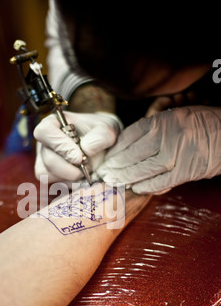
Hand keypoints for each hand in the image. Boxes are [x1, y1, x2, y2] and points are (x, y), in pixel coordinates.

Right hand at [34, 111, 122, 182]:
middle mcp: (45, 142)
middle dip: (69, 169)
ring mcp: (44, 160)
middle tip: (87, 168)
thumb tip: (87, 149)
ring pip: (48, 174)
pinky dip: (68, 185)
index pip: (45, 132)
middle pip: (48, 159)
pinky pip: (52, 185)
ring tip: (85, 171)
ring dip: (70, 177)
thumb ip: (101, 136)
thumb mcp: (107, 130)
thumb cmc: (101, 135)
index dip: (60, 145)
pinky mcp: (48, 176)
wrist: (104, 149)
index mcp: (54, 123)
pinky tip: (80, 179)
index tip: (79, 158)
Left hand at [96, 106, 220, 193]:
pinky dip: (146, 187)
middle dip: (114, 167)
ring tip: (114, 183)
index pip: (129, 137)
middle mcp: (166, 137)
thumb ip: (153, 129)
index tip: (106, 159)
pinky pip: (160, 182)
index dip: (114, 151)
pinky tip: (136, 189)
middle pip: (131, 155)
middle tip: (103, 175)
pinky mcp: (184, 172)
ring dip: (125, 178)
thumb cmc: (201, 123)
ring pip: (142, 170)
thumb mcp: (175, 116)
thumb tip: (128, 146)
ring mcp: (175, 155)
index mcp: (161, 121)